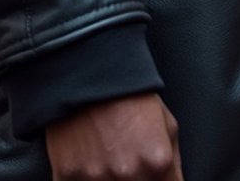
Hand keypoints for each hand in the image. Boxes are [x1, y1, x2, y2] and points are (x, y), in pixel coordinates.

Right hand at [46, 93, 182, 179]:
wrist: (85, 69)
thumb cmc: (129, 93)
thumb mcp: (166, 122)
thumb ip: (174, 164)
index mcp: (157, 161)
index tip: (153, 174)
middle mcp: (129, 175)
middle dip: (135, 180)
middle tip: (126, 158)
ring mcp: (96, 178)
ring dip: (107, 180)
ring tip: (105, 155)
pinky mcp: (66, 176)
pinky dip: (82, 178)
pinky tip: (86, 159)